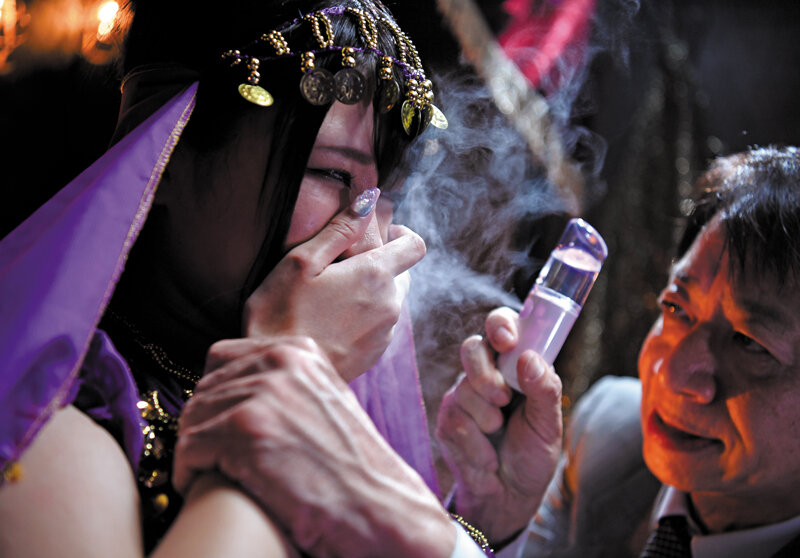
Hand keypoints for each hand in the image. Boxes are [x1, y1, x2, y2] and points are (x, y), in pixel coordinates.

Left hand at [174, 336, 455, 557]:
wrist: (378, 507)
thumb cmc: (353, 467)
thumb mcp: (326, 401)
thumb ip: (288, 385)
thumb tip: (239, 389)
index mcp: (300, 352)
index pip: (222, 358)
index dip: (215, 396)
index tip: (218, 424)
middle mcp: (281, 363)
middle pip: (204, 390)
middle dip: (202, 426)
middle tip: (210, 458)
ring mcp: (264, 394)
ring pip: (192, 418)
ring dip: (194, 451)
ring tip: (207, 474)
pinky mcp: (246, 431)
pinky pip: (188, 448)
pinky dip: (187, 472)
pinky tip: (202, 486)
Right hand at [243, 190, 424, 380]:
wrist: (281, 373)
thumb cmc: (281, 313)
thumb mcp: (301, 262)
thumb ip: (339, 230)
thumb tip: (368, 201)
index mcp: (375, 275)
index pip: (415, 245)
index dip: (402, 235)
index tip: (380, 235)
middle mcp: (390, 305)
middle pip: (403, 274)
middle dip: (381, 265)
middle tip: (343, 267)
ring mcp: (385, 334)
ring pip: (391, 300)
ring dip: (372, 292)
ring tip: (333, 296)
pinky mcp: (375, 355)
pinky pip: (381, 325)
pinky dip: (365, 317)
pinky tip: (333, 321)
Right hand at [436, 306, 562, 543]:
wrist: (508, 496)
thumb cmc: (532, 453)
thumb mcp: (549, 424)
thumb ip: (545, 389)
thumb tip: (529, 359)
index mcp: (515, 364)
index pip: (501, 325)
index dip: (500, 325)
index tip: (507, 342)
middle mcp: (485, 373)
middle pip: (471, 348)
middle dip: (486, 376)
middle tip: (503, 400)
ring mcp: (462, 395)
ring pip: (464, 390)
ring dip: (487, 421)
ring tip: (499, 436)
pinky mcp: (446, 420)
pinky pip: (455, 422)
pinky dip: (477, 446)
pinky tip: (487, 458)